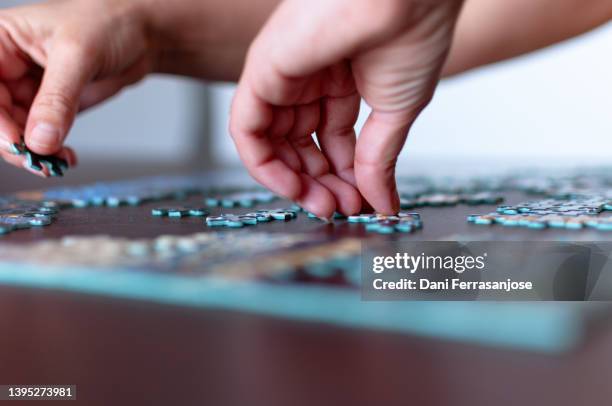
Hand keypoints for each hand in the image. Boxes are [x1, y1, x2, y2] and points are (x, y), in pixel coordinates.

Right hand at [0, 0, 153, 175]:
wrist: (143, 34)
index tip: (18, 142)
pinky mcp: (52, 106)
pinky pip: (40, 135)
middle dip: (16, 142)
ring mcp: (31, 88)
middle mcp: (9, 67)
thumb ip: (58, 99)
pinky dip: (51, 150)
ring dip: (35, 151)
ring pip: (17, 130)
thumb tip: (40, 139)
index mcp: (1, 42)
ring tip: (57, 162)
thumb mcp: (78, 56)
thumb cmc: (108, 23)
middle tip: (41, 161)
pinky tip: (65, 157)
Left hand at [230, 0, 462, 217]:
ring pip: (272, 142)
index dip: (345, 176)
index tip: (361, 203)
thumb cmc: (412, 29)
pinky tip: (292, 189)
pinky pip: (248, 129)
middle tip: (340, 209)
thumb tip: (382, 203)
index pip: (333, 140)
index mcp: (342, 80)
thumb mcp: (397, 111)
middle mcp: (309, 78)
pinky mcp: (262, 71)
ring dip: (295, 181)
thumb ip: (379, 159)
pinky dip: (265, 165)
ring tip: (324, 206)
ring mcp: (284, 75)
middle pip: (301, 145)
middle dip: (320, 183)